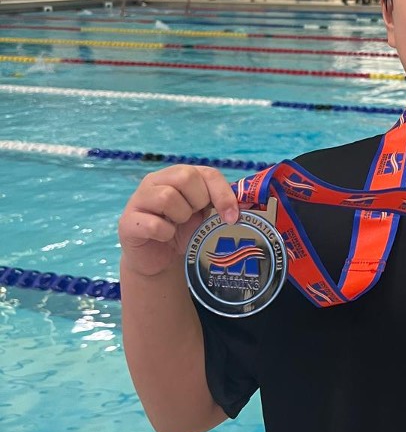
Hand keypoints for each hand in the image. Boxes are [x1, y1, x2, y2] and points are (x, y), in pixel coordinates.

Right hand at [118, 165, 238, 278]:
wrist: (157, 259)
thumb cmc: (182, 232)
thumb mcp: (204, 216)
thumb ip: (222, 205)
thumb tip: (250, 205)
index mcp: (177, 175)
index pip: (205, 173)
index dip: (222, 193)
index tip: (232, 217)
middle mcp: (155, 181)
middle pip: (185, 176)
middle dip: (198, 201)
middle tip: (193, 216)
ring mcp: (138, 200)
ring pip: (167, 197)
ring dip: (180, 216)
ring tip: (177, 225)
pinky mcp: (128, 222)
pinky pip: (153, 224)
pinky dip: (165, 233)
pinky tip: (165, 237)